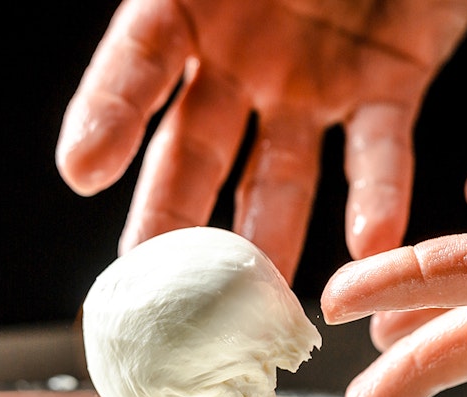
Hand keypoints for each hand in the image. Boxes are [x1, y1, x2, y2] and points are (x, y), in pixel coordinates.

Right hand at [56, 0, 466, 279]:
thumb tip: (121, 74)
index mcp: (190, 4)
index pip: (138, 61)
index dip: (107, 114)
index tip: (82, 172)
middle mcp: (238, 57)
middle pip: (192, 151)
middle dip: (171, 220)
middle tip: (152, 289)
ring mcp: (308, 84)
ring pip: (276, 175)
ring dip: (267, 239)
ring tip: (258, 298)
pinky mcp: (384, 88)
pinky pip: (377, 149)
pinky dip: (375, 195)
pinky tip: (372, 243)